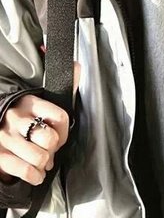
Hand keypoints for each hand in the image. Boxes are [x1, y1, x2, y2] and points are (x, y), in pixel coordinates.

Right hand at [0, 62, 79, 185]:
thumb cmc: (23, 118)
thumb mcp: (40, 100)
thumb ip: (62, 86)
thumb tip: (77, 66)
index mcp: (30, 102)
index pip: (60, 116)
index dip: (65, 131)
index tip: (61, 136)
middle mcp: (17, 119)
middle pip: (50, 139)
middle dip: (53, 148)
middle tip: (50, 149)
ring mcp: (7, 138)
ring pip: (39, 157)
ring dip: (44, 163)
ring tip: (42, 160)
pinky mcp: (0, 156)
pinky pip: (26, 171)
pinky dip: (35, 176)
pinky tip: (36, 172)